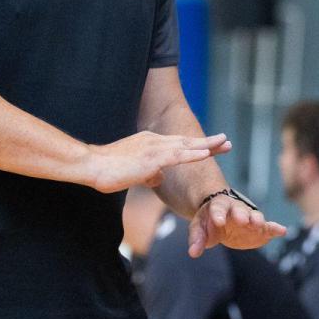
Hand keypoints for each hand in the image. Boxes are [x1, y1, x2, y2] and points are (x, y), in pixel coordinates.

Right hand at [86, 131, 230, 192]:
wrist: (91, 165)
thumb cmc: (108, 171)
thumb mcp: (134, 172)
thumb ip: (149, 173)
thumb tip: (160, 178)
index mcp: (151, 143)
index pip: (179, 144)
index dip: (197, 145)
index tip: (214, 146)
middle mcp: (155, 141)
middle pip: (187, 141)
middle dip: (209, 142)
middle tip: (227, 141)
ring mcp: (153, 148)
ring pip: (186, 146)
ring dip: (206, 145)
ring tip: (224, 144)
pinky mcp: (150, 158)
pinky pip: (176, 156)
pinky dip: (192, 155)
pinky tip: (205, 154)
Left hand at [187, 194, 285, 257]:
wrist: (221, 215)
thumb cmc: (208, 221)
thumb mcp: (199, 228)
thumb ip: (197, 239)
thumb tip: (193, 253)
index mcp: (219, 206)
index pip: (218, 208)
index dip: (218, 214)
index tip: (218, 221)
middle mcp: (236, 209)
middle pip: (240, 210)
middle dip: (242, 214)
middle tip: (243, 220)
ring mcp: (249, 218)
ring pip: (255, 216)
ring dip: (257, 220)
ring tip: (259, 225)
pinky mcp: (259, 229)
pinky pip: (268, 227)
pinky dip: (275, 229)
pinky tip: (282, 231)